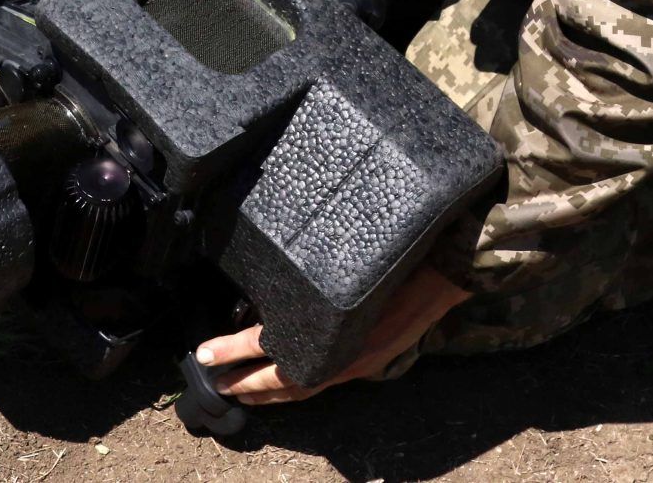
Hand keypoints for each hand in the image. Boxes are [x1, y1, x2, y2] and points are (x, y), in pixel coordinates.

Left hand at [193, 265, 470, 405]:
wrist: (446, 269)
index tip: (206, 354)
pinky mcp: (369, 358)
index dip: (236, 352)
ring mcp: (360, 361)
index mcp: (335, 331)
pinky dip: (297, 385)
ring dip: (269, 393)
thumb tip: (270, 287)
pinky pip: (324, 380)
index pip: (273, 347)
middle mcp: (347, 354)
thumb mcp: (349, 264)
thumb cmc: (398, 258)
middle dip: (246, 385)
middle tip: (212, 384)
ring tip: (238, 391)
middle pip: (285, 382)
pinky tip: (283, 380)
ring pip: (304, 388)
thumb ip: (313, 281)